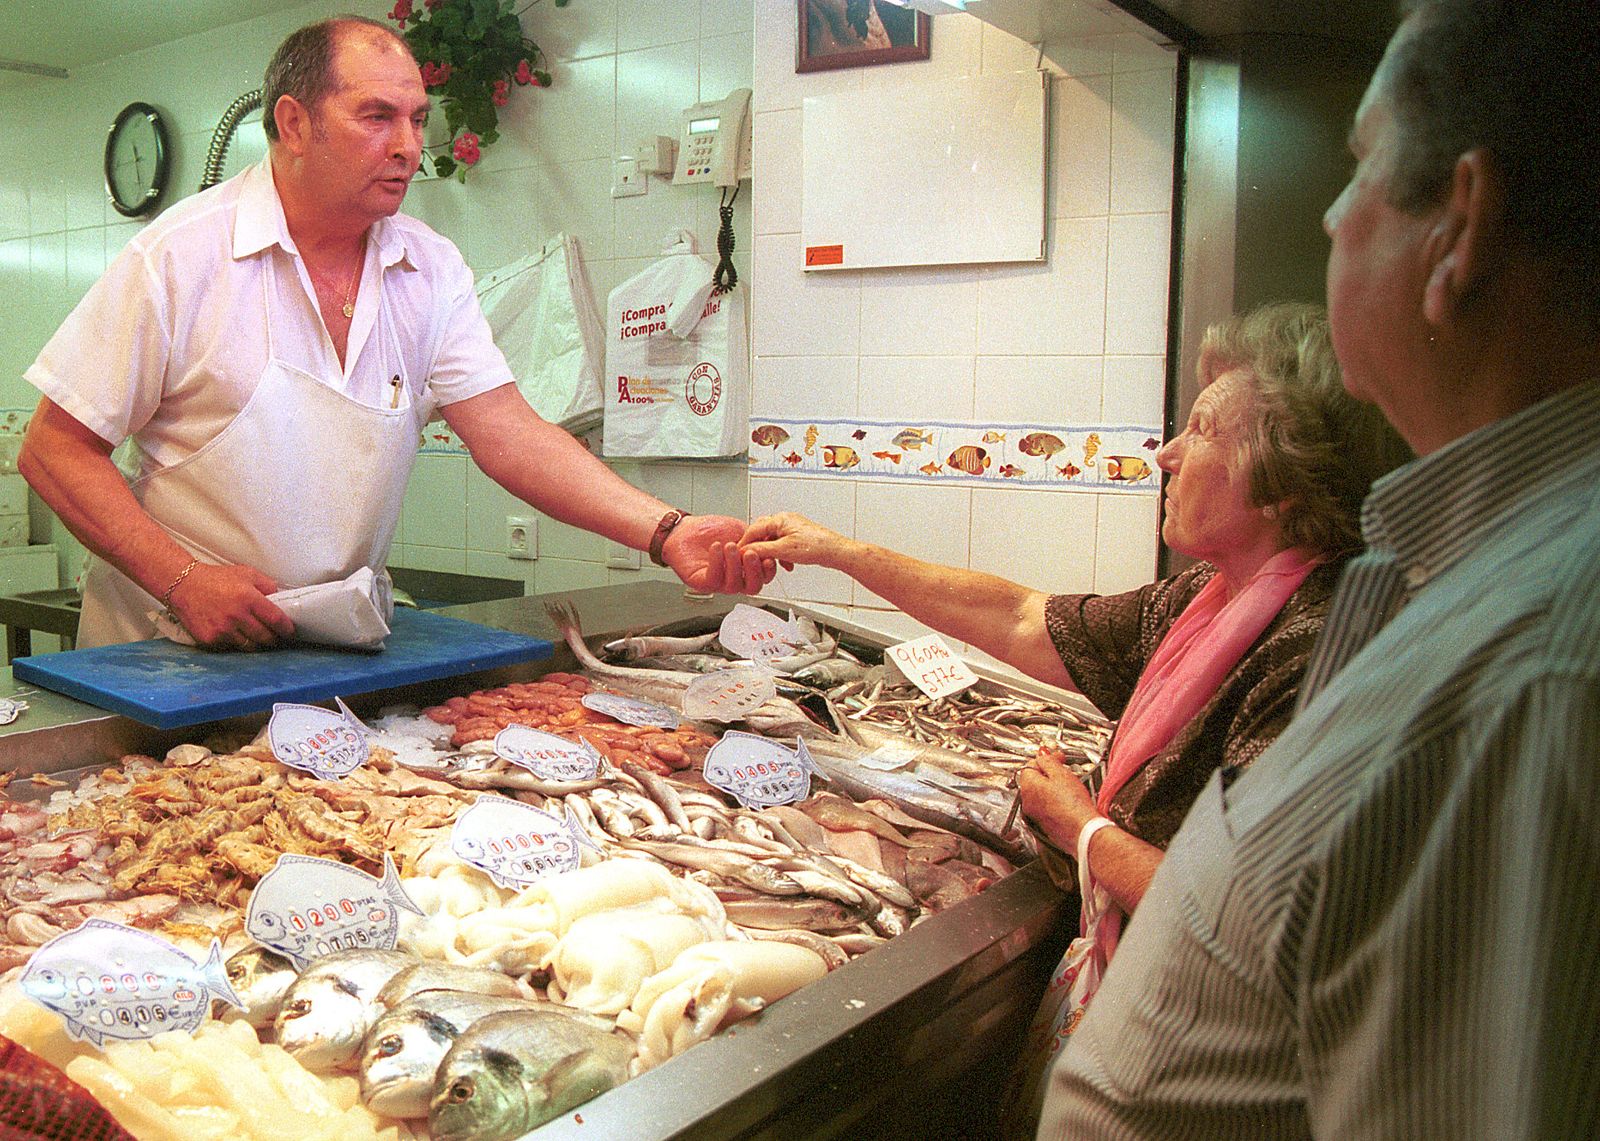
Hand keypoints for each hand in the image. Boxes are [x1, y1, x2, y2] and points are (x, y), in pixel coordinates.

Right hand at [168, 563, 295, 649]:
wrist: (183, 585)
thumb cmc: (217, 579)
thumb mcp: (247, 574)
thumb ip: (268, 586)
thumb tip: (282, 600)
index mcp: (249, 598)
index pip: (276, 620)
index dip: (286, 629)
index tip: (290, 632)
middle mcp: (236, 616)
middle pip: (265, 637)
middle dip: (273, 638)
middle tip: (275, 636)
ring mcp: (222, 629)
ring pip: (249, 646)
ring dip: (255, 643)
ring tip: (256, 636)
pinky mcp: (210, 639)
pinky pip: (231, 647)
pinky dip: (235, 642)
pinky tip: (234, 633)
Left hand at [663, 515, 776, 594]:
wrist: (687, 529)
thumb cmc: (712, 531)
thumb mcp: (742, 530)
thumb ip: (760, 538)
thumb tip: (776, 542)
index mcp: (746, 568)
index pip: (764, 577)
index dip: (768, 571)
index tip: (769, 558)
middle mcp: (735, 578)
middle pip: (752, 587)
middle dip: (754, 571)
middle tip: (750, 553)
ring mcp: (720, 583)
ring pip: (734, 585)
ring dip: (734, 564)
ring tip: (729, 545)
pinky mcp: (703, 583)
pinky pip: (714, 579)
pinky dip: (717, 562)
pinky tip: (716, 548)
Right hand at [736, 513, 847, 570]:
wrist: (836, 551)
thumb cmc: (816, 546)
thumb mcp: (783, 550)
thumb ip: (762, 550)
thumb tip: (746, 551)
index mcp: (780, 519)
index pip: (754, 529)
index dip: (744, 543)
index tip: (738, 554)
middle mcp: (785, 520)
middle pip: (762, 533)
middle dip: (758, 547)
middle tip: (754, 559)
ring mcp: (792, 527)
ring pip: (772, 539)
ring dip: (771, 553)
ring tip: (774, 563)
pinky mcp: (798, 535)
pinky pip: (782, 543)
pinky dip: (780, 554)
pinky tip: (786, 564)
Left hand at [1018, 748, 1099, 851]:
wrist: (1083, 831)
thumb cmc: (1074, 805)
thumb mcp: (1061, 774)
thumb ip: (1049, 761)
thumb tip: (1042, 754)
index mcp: (1028, 786)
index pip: (1030, 765)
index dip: (1046, 759)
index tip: (1058, 758)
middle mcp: (1027, 802)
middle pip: (1034, 780)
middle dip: (1048, 772)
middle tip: (1064, 770)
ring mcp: (1034, 815)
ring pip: (1040, 793)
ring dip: (1051, 786)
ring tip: (1068, 786)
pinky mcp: (1044, 824)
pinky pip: (1046, 807)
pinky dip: (1054, 800)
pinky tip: (1067, 800)